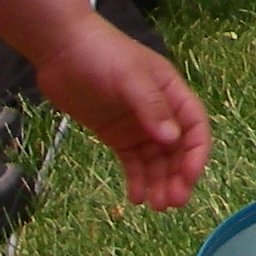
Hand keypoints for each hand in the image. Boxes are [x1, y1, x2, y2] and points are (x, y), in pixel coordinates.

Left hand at [32, 16, 210, 208]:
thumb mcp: (129, 77)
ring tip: (155, 206)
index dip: (195, 153)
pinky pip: (132, 161)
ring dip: (159, 182)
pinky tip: (136, 197)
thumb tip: (171, 139)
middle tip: (171, 202)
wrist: (61, 49)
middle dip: (177, 175)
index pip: (194, 126)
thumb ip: (151, 107)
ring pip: (155, 160)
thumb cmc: (101, 54)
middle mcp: (159, 111)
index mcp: (171, 92)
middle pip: (177, 149)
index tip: (187, 177)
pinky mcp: (115, 135)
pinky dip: (136, 179)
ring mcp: (137, 124)